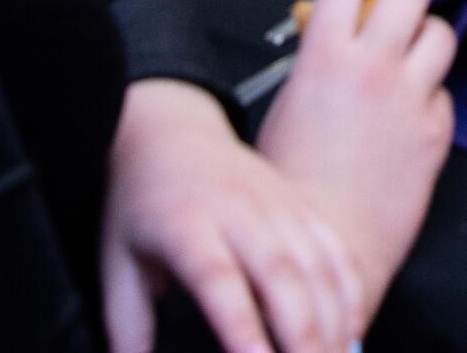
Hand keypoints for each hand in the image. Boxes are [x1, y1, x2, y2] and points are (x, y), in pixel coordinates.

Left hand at [99, 78, 365, 352]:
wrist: (172, 134)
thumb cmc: (140, 208)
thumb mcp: (115, 263)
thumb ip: (126, 325)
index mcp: (185, 224)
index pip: (217, 279)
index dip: (240, 325)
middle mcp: (239, 210)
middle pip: (281, 272)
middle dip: (302, 333)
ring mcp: (278, 204)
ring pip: (317, 264)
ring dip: (333, 320)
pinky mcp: (302, 204)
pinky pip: (336, 251)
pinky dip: (349, 294)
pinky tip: (351, 332)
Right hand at [259, 0, 459, 307]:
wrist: (324, 246)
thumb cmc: (291, 189)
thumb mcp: (284, 106)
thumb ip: (313, 61)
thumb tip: (326, 33)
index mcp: (325, 55)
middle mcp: (374, 67)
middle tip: (395, 12)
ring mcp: (411, 97)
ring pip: (443, 32)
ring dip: (426, 39)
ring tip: (409, 60)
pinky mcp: (437, 131)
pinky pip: (446, 93)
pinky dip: (432, 97)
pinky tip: (411, 117)